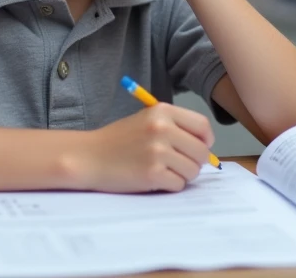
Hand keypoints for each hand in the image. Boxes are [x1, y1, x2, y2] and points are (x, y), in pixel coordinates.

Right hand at [73, 104, 214, 192]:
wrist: (89, 156)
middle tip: (176, 164)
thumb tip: (206, 149)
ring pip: (192, 171)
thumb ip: (175, 128)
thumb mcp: (146, 121)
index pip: (203, 126)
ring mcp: (158, 152)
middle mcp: (162, 128)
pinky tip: (152, 178)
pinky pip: (178, 185)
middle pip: (201, 152)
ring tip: (161, 170)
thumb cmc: (118, 140)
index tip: (199, 148)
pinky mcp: (152, 174)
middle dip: (194, 162)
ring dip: (181, 175)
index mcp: (162, 111)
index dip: (206, 140)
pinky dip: (169, 185)